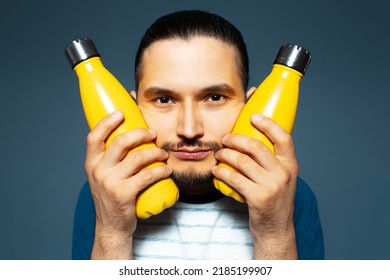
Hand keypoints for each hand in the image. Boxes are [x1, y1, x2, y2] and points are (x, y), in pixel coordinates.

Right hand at [85, 111, 171, 258]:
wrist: (111, 226)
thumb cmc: (112, 197)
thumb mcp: (103, 176)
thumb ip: (110, 158)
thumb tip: (128, 134)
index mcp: (91, 164)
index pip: (93, 137)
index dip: (106, 122)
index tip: (121, 113)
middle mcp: (97, 171)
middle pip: (120, 143)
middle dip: (141, 133)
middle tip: (153, 134)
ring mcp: (110, 182)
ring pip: (137, 157)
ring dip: (155, 152)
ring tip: (163, 153)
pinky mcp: (123, 194)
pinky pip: (147, 175)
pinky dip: (161, 170)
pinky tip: (166, 170)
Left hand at [212, 114, 297, 258]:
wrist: (276, 229)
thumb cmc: (274, 200)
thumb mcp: (281, 178)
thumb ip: (272, 161)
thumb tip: (250, 140)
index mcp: (291, 165)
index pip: (284, 138)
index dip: (269, 124)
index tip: (254, 116)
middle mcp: (284, 173)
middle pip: (256, 147)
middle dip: (236, 139)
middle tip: (225, 138)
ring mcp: (272, 186)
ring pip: (242, 161)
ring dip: (225, 155)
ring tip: (218, 154)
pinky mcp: (258, 198)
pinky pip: (234, 178)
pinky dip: (222, 173)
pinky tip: (217, 171)